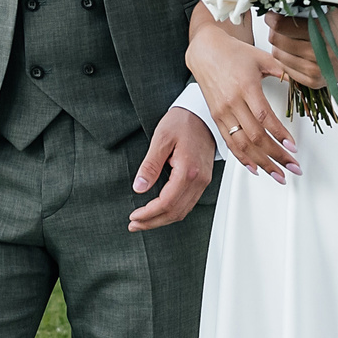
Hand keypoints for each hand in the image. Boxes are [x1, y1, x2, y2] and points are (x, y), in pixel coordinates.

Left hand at [127, 108, 215, 231]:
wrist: (202, 113)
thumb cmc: (183, 122)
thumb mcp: (161, 139)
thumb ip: (150, 165)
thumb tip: (139, 187)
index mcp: (188, 171)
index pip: (166, 203)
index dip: (148, 214)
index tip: (133, 216)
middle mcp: (199, 180)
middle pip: (175, 212)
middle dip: (153, 222)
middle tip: (134, 224)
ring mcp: (203, 181)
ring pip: (183, 211)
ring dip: (162, 219)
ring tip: (143, 221)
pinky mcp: (203, 180)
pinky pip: (188, 203)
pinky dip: (173, 211)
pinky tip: (160, 210)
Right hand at [187, 23, 299, 181]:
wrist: (205, 51)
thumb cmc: (234, 53)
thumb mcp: (262, 58)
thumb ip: (283, 72)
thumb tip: (303, 84)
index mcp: (245, 86)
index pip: (264, 117)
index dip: (279, 134)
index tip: (292, 147)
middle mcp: (232, 102)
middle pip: (255, 136)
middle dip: (276, 155)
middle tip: (293, 167)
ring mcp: (222, 112)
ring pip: (242, 144)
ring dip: (262, 163)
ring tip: (278, 174)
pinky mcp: (216, 118)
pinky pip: (229, 143)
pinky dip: (242, 158)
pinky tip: (255, 167)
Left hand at [264, 10, 337, 87]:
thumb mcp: (327, 10)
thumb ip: (305, 5)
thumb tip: (280, 0)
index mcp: (319, 32)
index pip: (280, 26)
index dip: (272, 18)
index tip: (272, 14)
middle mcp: (316, 54)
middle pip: (276, 41)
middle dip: (274, 31)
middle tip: (279, 26)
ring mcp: (314, 70)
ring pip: (278, 56)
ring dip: (279, 46)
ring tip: (288, 39)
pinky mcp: (312, 82)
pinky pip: (286, 69)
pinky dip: (286, 59)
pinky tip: (295, 52)